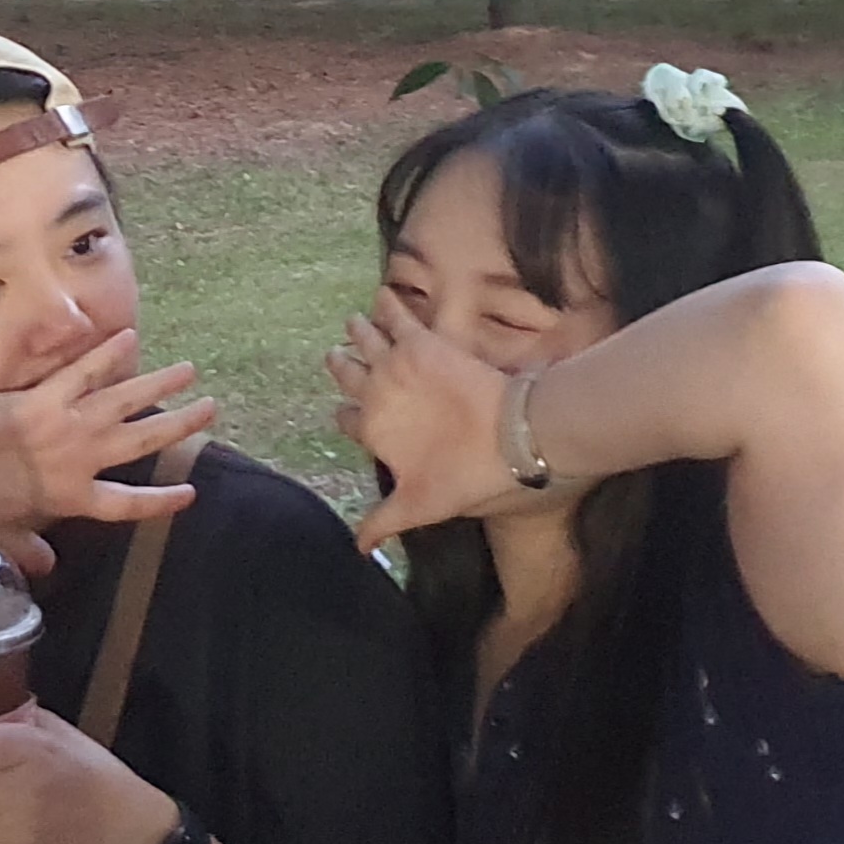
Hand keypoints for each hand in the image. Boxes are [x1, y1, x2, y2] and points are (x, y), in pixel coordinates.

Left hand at [0, 331, 211, 577]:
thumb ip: (25, 546)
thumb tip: (49, 567)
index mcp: (68, 498)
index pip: (126, 504)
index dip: (159, 501)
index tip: (189, 494)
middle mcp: (77, 459)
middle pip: (140, 441)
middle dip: (178, 426)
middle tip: (210, 409)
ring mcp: (64, 423)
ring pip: (123, 402)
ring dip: (158, 385)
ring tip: (188, 371)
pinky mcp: (43, 394)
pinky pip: (82, 372)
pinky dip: (106, 353)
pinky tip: (128, 335)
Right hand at [326, 289, 520, 552]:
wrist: (507, 440)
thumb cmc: (465, 477)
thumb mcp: (421, 507)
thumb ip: (384, 521)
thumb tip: (359, 549)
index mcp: (374, 433)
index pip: (348, 421)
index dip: (344, 416)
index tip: (341, 412)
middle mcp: (376, 396)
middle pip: (350, 375)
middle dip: (343, 366)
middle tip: (335, 356)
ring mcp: (395, 368)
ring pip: (367, 342)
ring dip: (360, 333)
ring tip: (354, 322)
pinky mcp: (421, 345)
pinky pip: (398, 318)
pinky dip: (389, 306)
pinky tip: (384, 294)